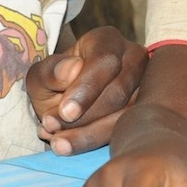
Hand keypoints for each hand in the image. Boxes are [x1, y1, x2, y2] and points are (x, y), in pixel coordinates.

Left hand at [29, 27, 146, 154]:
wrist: (67, 99)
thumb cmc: (56, 82)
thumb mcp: (41, 75)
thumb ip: (50, 71)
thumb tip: (72, 69)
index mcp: (107, 41)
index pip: (105, 62)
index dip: (86, 88)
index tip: (65, 112)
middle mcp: (133, 59)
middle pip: (118, 92)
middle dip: (85, 117)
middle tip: (54, 130)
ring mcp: (145, 86)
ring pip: (126, 115)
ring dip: (90, 134)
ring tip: (58, 143)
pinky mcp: (145, 110)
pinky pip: (127, 130)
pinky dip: (97, 141)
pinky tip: (71, 146)